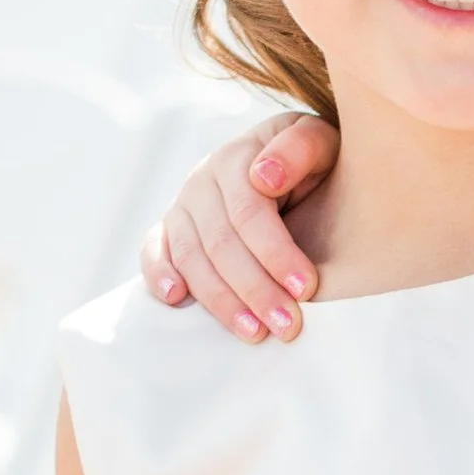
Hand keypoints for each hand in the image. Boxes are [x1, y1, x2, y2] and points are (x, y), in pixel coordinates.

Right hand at [139, 113, 338, 339]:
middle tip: (288, 326)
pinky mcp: (169, 229)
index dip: (276, 252)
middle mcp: (203, 181)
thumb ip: (299, 149)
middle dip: (256, 289)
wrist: (294, 162)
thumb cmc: (315, 158)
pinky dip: (159, 274)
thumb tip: (264, 177)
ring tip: (254, 333)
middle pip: (221, 243)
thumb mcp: (320, 141)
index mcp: (238, 158)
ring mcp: (183, 206)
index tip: (306, 288)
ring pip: (191, 257)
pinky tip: (176, 299)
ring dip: (221, 300)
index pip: (250, 212)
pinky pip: (153, 251)